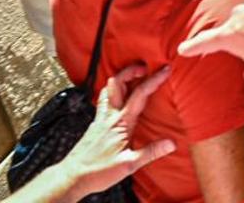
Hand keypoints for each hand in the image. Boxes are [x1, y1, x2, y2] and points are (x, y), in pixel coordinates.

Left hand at [58, 65, 174, 202]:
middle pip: (117, 83)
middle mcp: (109, 116)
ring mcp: (100, 119)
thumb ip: (150, 152)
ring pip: (107, 91)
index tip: (165, 70)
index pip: (140, 94)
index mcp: (121, 123)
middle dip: (131, 70)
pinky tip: (117, 99)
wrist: (72, 177)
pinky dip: (112, 93)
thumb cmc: (97, 172)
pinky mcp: (94, 125)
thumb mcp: (128, 165)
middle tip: (144, 67)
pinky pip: (103, 102)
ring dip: (119, 79)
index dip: (154, 79)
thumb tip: (171, 143)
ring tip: (131, 76)